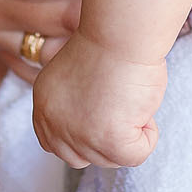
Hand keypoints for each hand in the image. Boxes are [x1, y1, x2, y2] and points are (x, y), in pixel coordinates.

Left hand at [31, 33, 166, 168]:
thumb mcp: (76, 79)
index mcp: (44, 104)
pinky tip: (142, 108)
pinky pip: (135, 156)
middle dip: (104, 141)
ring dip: (128, 134)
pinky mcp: (109, 141)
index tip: (103, 118)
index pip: (54, 144)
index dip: (83, 137)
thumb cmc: (109, 43)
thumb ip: (76, 106)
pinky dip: (147, 136)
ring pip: (110, 159)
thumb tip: (98, 127)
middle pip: (80, 159)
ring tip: (131, 98)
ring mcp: (79, 136)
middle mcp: (54, 123)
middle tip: (121, 108)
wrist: (121, 32)